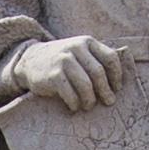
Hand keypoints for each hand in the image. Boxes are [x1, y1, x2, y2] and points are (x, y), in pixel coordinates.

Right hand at [7, 34, 126, 111]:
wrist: (30, 60)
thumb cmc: (61, 60)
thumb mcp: (78, 52)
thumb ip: (95, 59)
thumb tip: (118, 81)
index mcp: (86, 42)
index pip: (110, 58)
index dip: (116, 75)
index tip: (117, 88)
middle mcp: (76, 48)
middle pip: (99, 73)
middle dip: (105, 91)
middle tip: (109, 102)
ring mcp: (64, 60)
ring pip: (86, 85)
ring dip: (90, 99)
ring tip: (89, 106)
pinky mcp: (54, 75)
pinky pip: (71, 93)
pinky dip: (75, 103)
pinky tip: (74, 107)